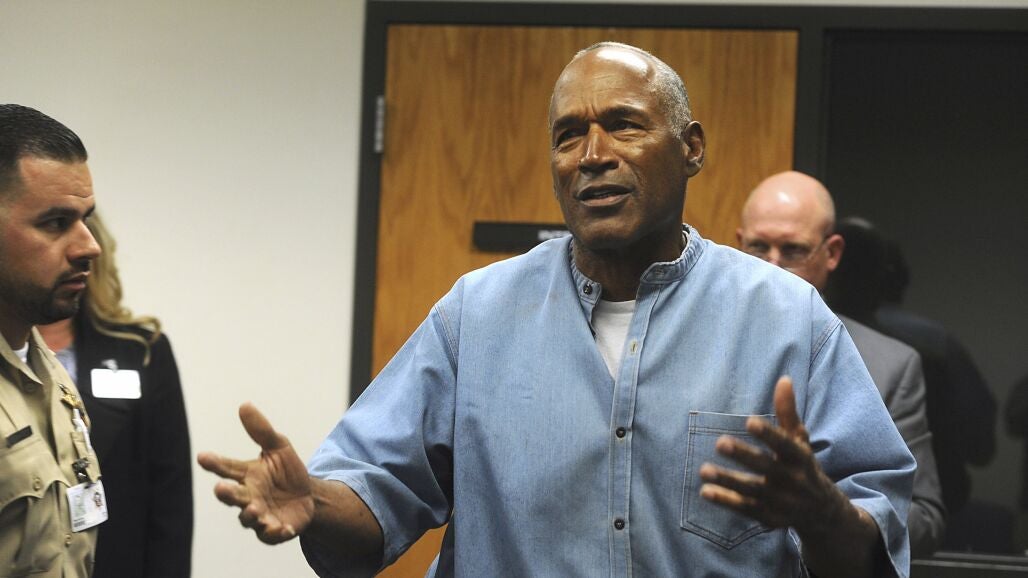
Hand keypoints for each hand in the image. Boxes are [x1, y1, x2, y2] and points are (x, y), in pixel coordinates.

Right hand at [197, 403, 314, 543]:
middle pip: (232, 496)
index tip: (202, 457)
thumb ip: (262, 430)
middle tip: (221, 488)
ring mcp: (259, 516)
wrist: (309, 496)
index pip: (227, 467)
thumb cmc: (287, 471)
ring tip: (255, 509)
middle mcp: (248, 496)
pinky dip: (276, 532)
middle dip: (226, 493)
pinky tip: (283, 528)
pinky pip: (270, 535)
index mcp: (246, 475)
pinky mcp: (273, 531)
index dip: (214, 463)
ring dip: (250, 515)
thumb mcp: (279, 447)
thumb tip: (244, 405)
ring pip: (248, 518)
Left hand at [698, 376, 844, 533]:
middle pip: (767, 468)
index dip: (768, 434)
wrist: (821, 512)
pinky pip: (746, 509)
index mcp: (801, 458)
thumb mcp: (799, 440)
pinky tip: (706, 491)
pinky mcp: (769, 517)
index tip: (749, 422)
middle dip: (744, 456)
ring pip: (753, 491)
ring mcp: (782, 502)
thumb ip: (788, 413)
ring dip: (728, 481)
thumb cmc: (803, 466)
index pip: (785, 445)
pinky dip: (727, 501)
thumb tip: (784, 379)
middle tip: (719, 443)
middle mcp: (794, 481)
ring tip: (704, 470)